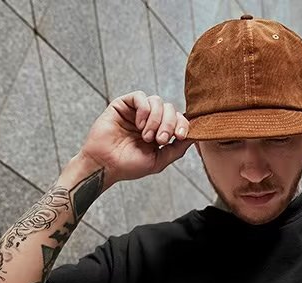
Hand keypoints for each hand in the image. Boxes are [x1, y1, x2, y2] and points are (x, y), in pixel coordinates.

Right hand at [78, 91, 193, 184]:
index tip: (179, 136)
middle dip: (168, 124)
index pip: (179, 119)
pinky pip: (141, 97)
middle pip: (170, 109)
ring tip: (146, 136)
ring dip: (155, 120)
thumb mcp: (159, 161)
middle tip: (158, 140)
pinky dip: (144, 110)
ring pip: (157, 101)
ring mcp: (137, 111)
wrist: (106, 165)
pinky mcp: (123, 104)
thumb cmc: (129, 166)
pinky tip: (138, 125)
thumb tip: (195, 136)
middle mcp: (150, 119)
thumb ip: (177, 149)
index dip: (183, 124)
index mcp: (160, 132)